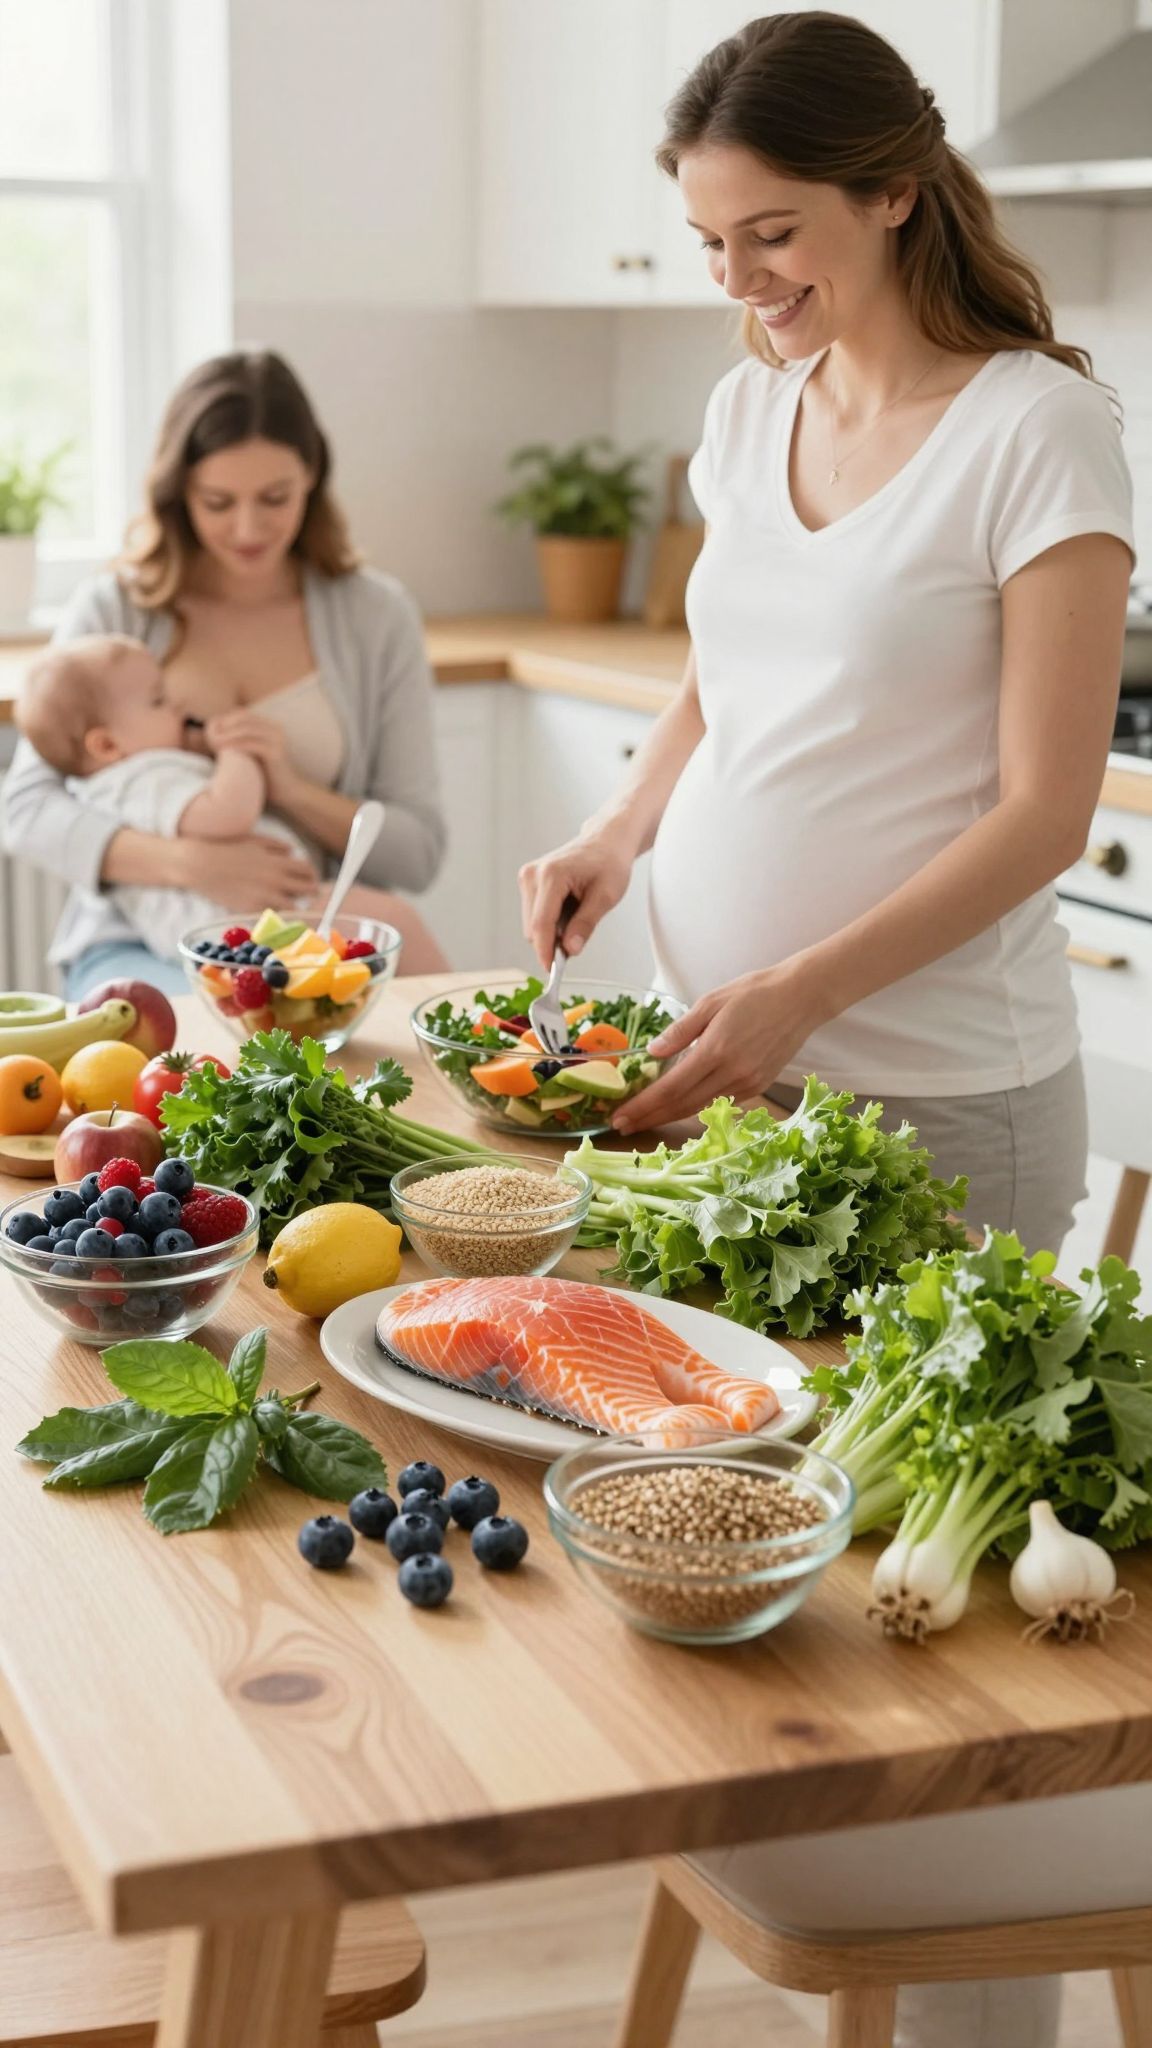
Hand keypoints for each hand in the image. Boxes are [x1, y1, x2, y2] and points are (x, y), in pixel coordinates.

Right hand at [176, 834, 317, 912]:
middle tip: (308, 894)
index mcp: (277, 862)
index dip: (311, 875)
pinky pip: (272, 915)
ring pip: (293, 907)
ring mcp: (264, 896)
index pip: (308, 871)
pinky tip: (271, 910)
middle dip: (310, 891)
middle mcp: (275, 880)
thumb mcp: (254, 840)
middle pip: (307, 889)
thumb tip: (292, 852)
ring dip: (294, 905)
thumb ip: (276, 846)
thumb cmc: (226, 848)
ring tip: (290, 904)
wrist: (200, 864)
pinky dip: (275, 914)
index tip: (309, 878)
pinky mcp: (251, 909)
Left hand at [205, 711, 294, 799]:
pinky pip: (251, 743)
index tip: (209, 732)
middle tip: (209, 736)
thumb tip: (212, 733)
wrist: (287, 792)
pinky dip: (234, 745)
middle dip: (224, 725)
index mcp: (268, 726)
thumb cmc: (265, 776)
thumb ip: (236, 742)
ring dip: (227, 734)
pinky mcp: (275, 752)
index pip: (242, 714)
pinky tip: (222, 752)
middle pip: (243, 717)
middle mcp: (274, 728)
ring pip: (246, 728)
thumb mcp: (249, 754)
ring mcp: (276, 739)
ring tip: (213, 743)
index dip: (224, 720)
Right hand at [519, 830, 634, 965]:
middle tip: (578, 940)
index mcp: (551, 875)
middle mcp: (533, 875)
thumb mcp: (606, 897)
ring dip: (551, 931)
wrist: (605, 841)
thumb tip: (570, 949)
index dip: (545, 951)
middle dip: (552, 941)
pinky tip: (568, 910)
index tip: (552, 970)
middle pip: (533, 927)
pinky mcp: (528, 882)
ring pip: (531, 924)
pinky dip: (549, 922)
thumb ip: (586, 924)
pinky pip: (533, 915)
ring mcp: (527, 877)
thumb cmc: (609, 863)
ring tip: (577, 915)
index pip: (541, 923)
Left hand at [612, 960, 828, 1134]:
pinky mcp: (759, 1085)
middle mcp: (732, 1074)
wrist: (802, 997)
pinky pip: (721, 1101)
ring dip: (670, 1116)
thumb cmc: (755, 992)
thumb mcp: (711, 1002)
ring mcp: (748, 1083)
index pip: (670, 1089)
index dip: (642, 1106)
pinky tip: (680, 1105)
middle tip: (622, 1126)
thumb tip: (652, 1052)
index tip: (619, 1117)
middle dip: (650, 1118)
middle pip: (682, 1106)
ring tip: (645, 1120)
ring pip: (701, 1107)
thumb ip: (680, 1030)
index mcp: (715, 1051)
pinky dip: (696, 1105)